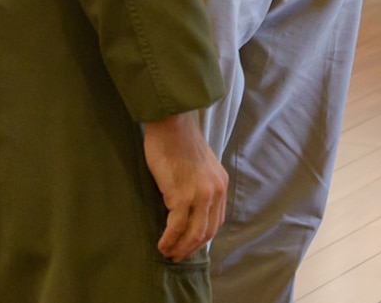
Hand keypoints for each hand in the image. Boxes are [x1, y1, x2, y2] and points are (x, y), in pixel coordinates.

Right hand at [142, 112, 226, 260]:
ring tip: (168, 253)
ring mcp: (200, 195)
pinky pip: (176, 227)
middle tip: (177, 256)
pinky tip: (161, 244)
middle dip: (191, 247)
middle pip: (207, 231)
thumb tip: (186, 209)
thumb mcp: (199, 166)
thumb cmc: (178, 141)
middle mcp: (215, 192)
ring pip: (194, 234)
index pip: (215, 220)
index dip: (202, 237)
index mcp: (220, 184)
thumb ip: (198, 186)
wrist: (171, 123)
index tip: (189, 245)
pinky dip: (169, 239)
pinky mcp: (181, 195)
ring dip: (181, 248)